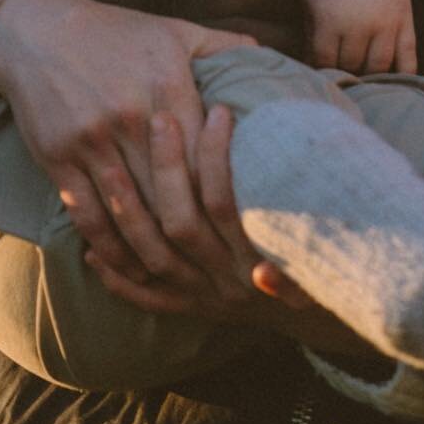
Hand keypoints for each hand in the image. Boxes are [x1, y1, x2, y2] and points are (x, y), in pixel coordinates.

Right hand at [0, 0, 255, 281]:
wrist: (36, 30)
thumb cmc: (114, 32)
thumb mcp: (172, 30)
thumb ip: (221, 46)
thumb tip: (266, 57)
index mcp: (168, 86)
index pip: (204, 156)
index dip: (222, 196)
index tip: (241, 225)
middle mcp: (132, 117)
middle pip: (170, 194)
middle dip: (193, 237)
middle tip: (216, 267)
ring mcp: (92, 140)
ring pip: (129, 214)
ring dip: (152, 253)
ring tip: (174, 276)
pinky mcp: (59, 157)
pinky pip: (87, 214)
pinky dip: (107, 246)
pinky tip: (123, 264)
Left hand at [88, 104, 385, 365]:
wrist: (328, 314)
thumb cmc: (332, 257)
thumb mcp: (332, 241)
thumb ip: (315, 226)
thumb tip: (268, 268)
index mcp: (261, 255)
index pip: (226, 202)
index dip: (216, 155)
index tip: (216, 109)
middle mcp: (228, 282)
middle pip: (183, 221)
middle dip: (169, 167)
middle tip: (161, 119)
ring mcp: (205, 296)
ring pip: (155, 255)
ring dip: (132, 212)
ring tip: (114, 166)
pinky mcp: (191, 309)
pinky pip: (145, 298)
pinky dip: (117, 277)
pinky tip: (91, 250)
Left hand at [303, 0, 416, 73]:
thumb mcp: (310, 1)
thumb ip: (311, 36)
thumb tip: (311, 67)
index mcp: (331, 21)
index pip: (325, 60)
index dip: (321, 68)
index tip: (319, 70)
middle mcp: (360, 26)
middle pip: (351, 65)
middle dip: (343, 69)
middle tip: (339, 70)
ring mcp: (386, 25)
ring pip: (378, 67)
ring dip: (368, 74)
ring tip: (360, 72)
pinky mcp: (406, 22)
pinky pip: (408, 58)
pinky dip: (403, 75)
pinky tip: (393, 81)